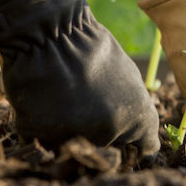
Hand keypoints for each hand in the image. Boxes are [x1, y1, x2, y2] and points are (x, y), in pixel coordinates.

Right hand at [0, 0, 159, 160]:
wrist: (49, 32)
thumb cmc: (92, 49)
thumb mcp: (129, 77)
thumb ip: (134, 111)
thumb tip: (139, 138)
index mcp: (138, 119)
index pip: (144, 153)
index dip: (134, 150)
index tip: (125, 145)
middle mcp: (110, 134)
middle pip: (106, 152)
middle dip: (99, 138)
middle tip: (85, 109)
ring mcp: (75, 137)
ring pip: (73, 150)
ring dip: (68, 134)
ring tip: (62, 100)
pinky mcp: (41, 135)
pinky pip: (42, 140)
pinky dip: (40, 126)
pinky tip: (41, 100)